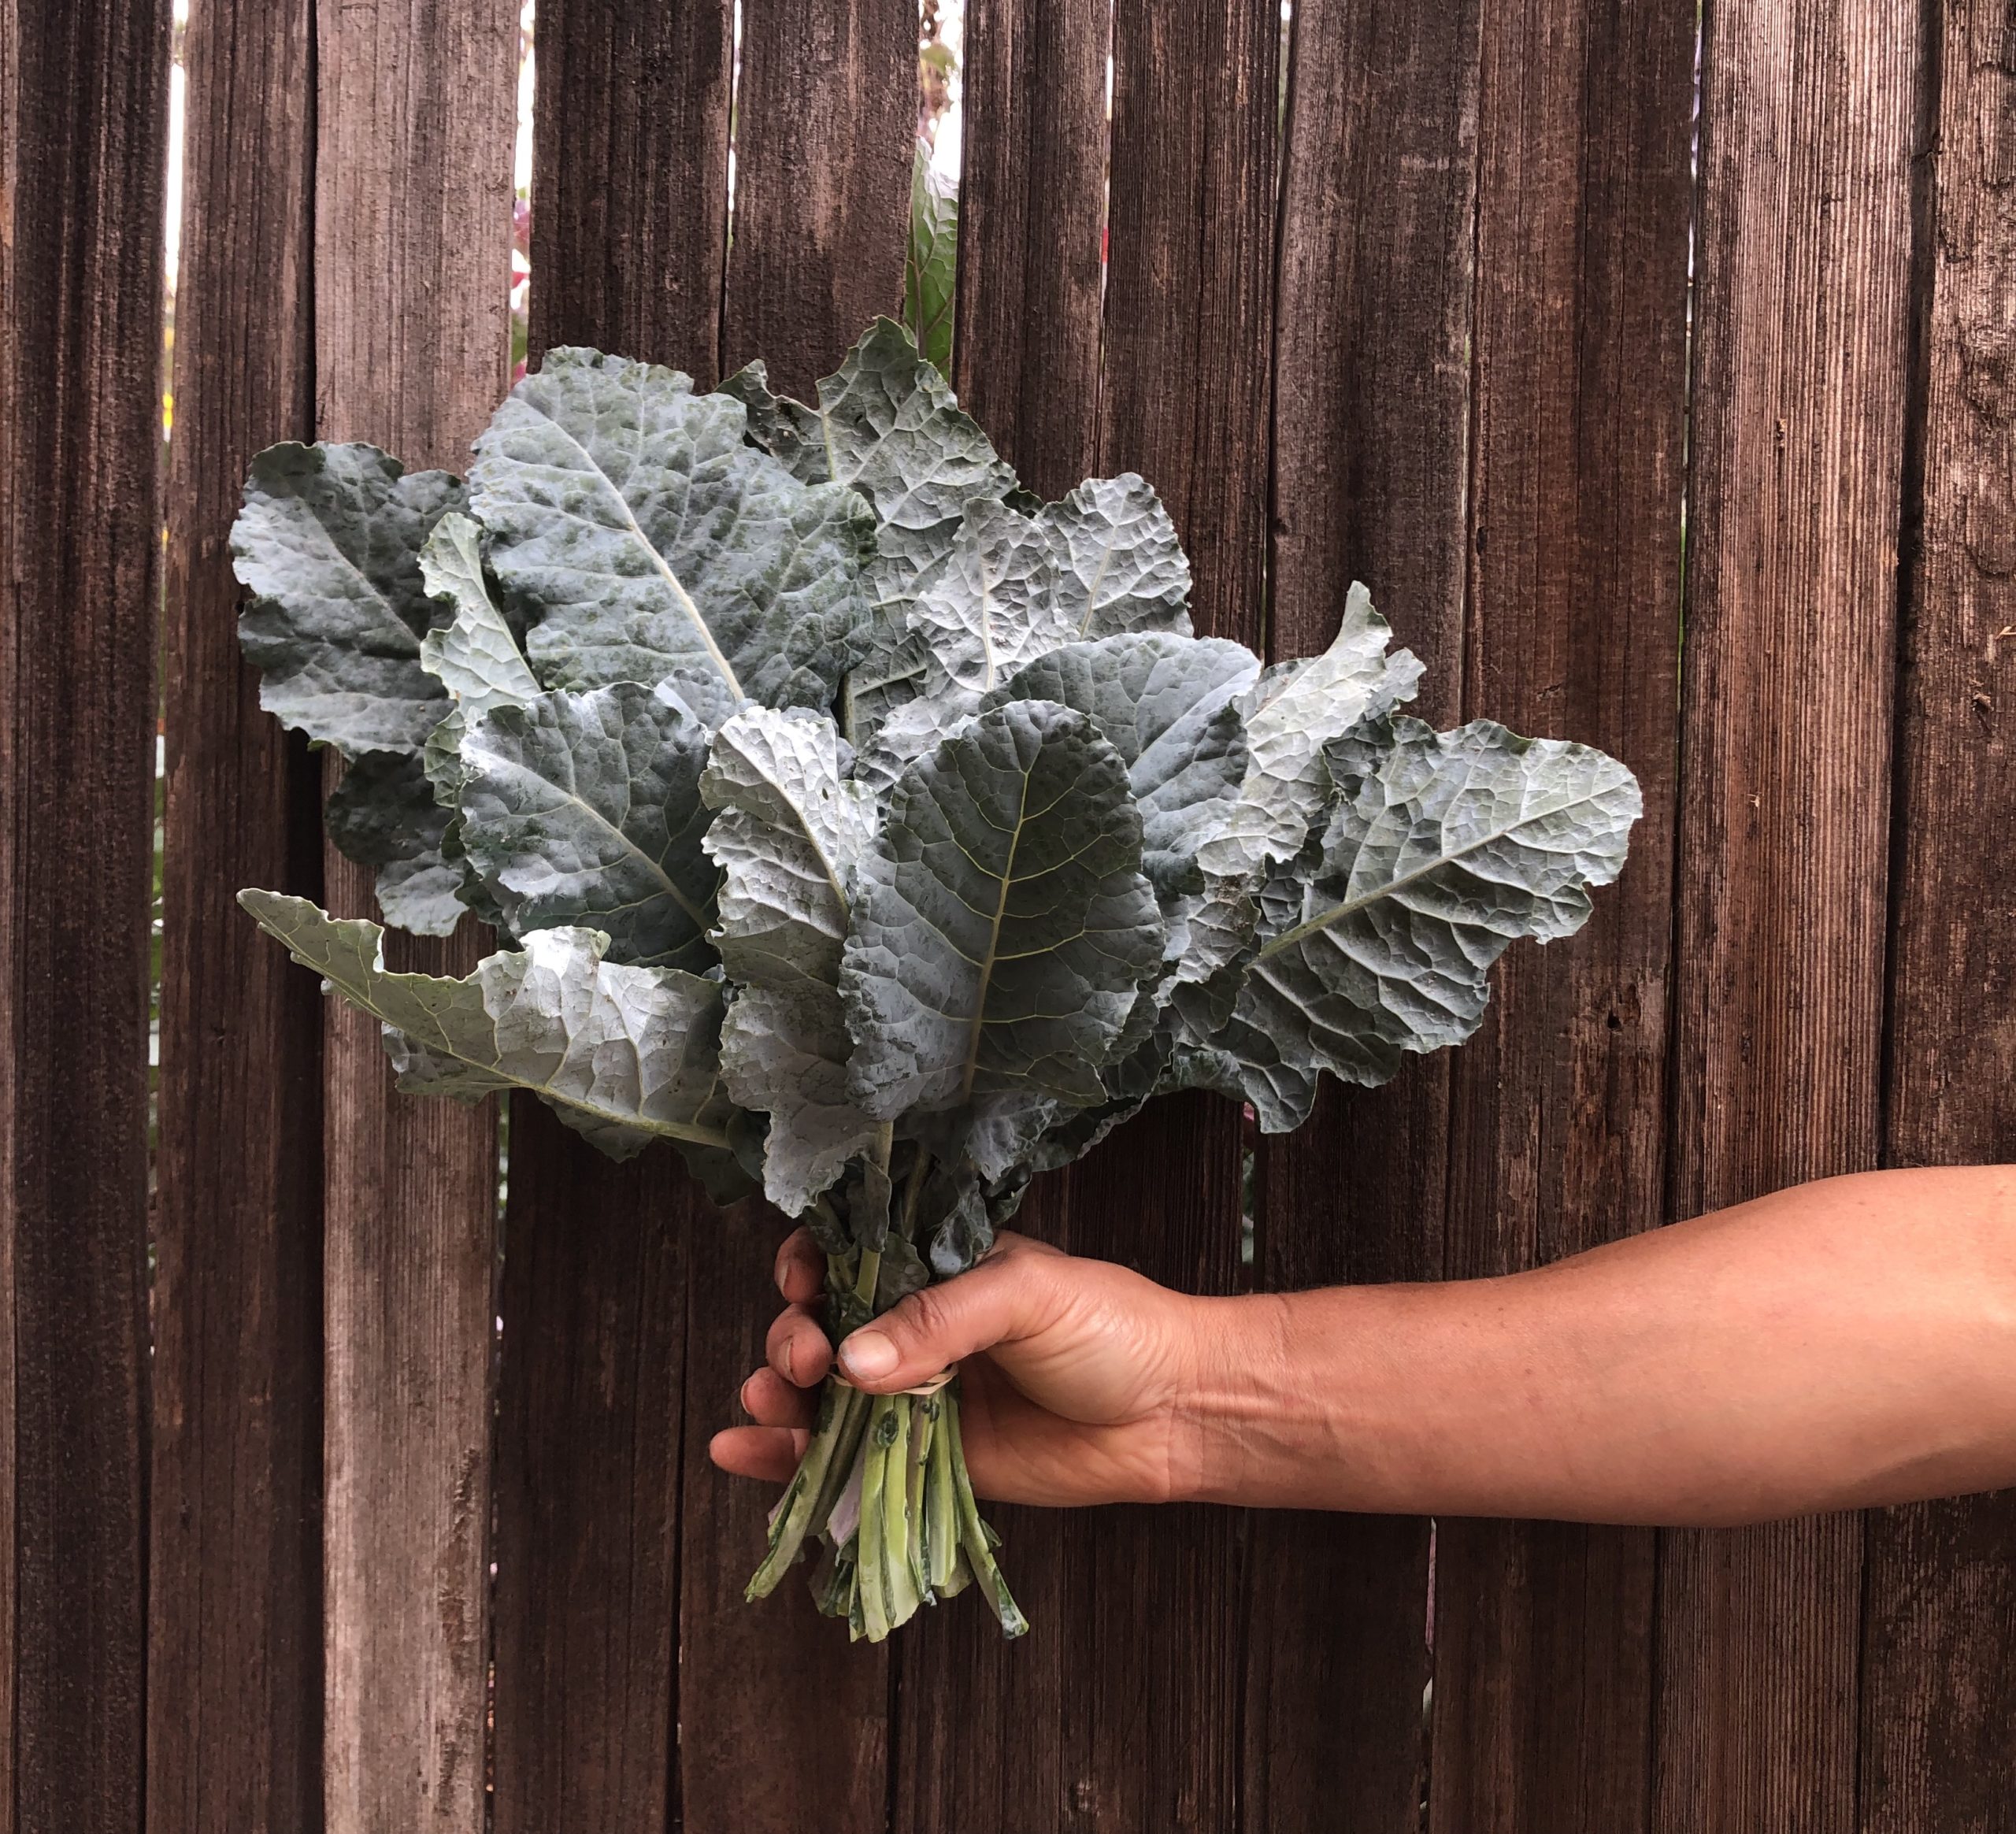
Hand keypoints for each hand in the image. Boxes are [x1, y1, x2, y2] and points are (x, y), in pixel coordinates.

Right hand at [709, 1229, 1231, 1506]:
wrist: (1174, 1413)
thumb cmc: (1111, 1329)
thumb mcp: (1025, 1294)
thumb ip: (939, 1319)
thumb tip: (852, 1359)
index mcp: (938, 1270)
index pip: (849, 1258)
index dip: (810, 1267)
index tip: (802, 1284)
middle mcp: (918, 1331)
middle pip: (823, 1328)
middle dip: (794, 1340)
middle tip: (807, 1363)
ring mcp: (917, 1398)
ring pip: (822, 1396)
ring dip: (779, 1398)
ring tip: (770, 1406)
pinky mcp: (926, 1461)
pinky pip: (845, 1460)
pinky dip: (786, 1461)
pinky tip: (740, 1453)